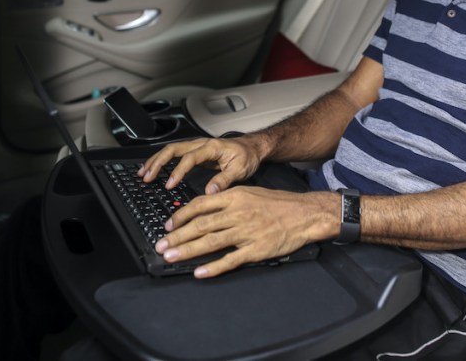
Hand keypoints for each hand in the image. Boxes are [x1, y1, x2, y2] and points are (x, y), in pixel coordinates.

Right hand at [138, 136, 267, 193]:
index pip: (189, 158)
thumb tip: (209, 192)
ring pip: (171, 149)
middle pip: (174, 149)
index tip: (169, 184)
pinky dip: (162, 160)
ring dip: (156, 160)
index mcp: (212, 147)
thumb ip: (224, 180)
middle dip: (158, 162)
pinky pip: (175, 154)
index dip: (178, 171)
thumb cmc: (247, 156)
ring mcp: (197, 146)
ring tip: (144, 173)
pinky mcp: (196, 151)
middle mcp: (202, 144)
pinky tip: (154, 168)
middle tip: (147, 177)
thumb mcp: (240, 170)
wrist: (252, 147)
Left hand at [155, 187, 338, 277]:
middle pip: (200, 225)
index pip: (200, 204)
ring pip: (210, 241)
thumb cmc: (278, 204)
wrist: (305, 214)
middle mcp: (237, 213)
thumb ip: (227, 200)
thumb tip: (203, 208)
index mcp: (235, 197)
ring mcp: (246, 232)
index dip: (181, 215)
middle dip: (177, 236)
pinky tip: (199, 272)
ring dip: (187, 250)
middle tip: (160, 245)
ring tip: (171, 257)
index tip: (168, 225)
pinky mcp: (255, 250)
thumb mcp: (250, 193)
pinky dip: (213, 267)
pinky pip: (230, 260)